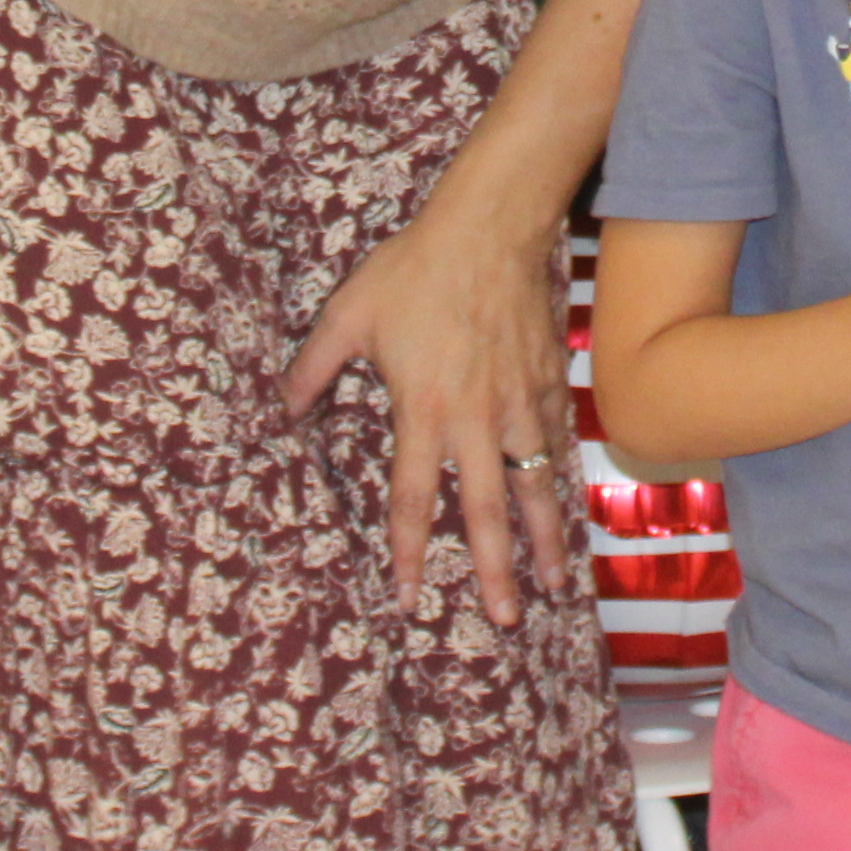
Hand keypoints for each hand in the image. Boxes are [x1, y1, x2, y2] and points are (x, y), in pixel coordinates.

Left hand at [277, 190, 570, 625]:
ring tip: (556, 585)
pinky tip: (566, 507)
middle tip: (504, 621)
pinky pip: (557, 445)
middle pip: (487, 513)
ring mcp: (521, 405)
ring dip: (547, 541)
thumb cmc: (414, 270)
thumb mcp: (348, 315)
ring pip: (537, 488)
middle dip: (495, 573)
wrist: (490, 229)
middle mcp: (477, 421)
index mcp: (424, 412)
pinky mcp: (551, 384)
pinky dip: (562, 481)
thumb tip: (284, 410)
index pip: (413, 500)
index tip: (408, 600)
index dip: (409, 555)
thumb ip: (311, 368)